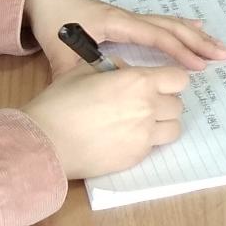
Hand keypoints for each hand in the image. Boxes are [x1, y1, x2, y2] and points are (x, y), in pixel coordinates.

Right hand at [20, 65, 189, 179]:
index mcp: (139, 82)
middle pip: (178, 104)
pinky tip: (125, 137)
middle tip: (142, 102)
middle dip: (164, 101)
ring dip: (162, 123)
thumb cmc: (61, 102)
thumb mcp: (85, 70)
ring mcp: (145, 136)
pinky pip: (154, 146)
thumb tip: (126, 71)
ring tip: (140, 122)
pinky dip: (146, 141)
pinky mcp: (136, 158)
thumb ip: (114, 67)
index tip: (157, 82)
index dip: (169, 79)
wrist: (46, 141)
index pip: (179, 78)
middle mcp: (148, 108)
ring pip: (173, 128)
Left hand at [24, 0, 225, 71]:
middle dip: (198, 42)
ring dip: (194, 35)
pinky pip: (161, 22)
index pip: (155, 36)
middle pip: (170, 27)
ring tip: (217, 46)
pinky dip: (181, 27)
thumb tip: (99, 97)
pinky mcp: (128, 20)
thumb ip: (79, 75)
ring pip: (169, 23)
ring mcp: (130, 17)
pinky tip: (195, 28)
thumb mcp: (61, 55)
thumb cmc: (54, 24)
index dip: (178, 50)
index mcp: (116, 23)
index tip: (198, 65)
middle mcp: (128, 17)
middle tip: (222, 55)